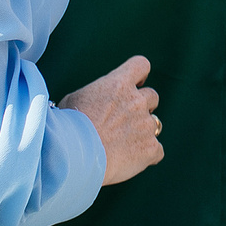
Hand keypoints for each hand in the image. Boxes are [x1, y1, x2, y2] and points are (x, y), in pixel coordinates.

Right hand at [63, 57, 162, 185]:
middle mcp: (137, 101)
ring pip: (155, 124)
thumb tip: (93, 100)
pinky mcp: (150, 148)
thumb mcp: (74, 100)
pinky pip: (157, 150)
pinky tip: (130, 160)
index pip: (141, 65)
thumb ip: (94, 95)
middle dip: (141, 107)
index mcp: (119, 84)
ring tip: (122, 144)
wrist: (75, 157)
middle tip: (123, 121)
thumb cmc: (68, 128)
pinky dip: (147, 155)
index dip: (139, 75)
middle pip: (152, 96)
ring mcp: (146, 124)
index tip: (133, 85)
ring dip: (143, 131)